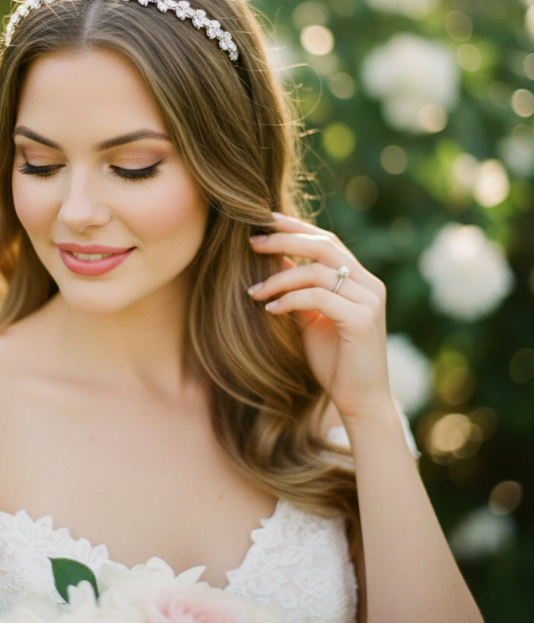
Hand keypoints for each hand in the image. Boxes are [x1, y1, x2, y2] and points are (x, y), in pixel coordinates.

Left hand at [247, 213, 392, 421]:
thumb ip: (297, 289)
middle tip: (252, 242)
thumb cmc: (334, 360)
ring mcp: (369, 300)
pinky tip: (270, 309)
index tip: (265, 220)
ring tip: (253, 291)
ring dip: (280, 278)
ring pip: (318, 271)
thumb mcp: (309, 317)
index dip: (296, 227)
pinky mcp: (363, 320)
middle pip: (324, 245)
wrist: (360, 402)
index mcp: (359, 279)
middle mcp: (369, 284)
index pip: (327, 240)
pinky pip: (319, 297)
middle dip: (285, 240)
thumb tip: (274, 260)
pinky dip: (290, 299)